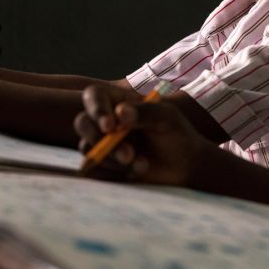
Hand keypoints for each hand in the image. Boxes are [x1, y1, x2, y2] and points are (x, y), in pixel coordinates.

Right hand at [74, 83, 214, 185]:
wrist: (185, 164)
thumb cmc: (177, 133)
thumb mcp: (167, 118)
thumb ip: (145, 112)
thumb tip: (120, 112)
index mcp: (118, 100)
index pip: (94, 96)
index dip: (96, 109)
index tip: (110, 126)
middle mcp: (106, 120)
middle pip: (83, 122)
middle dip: (100, 140)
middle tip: (128, 154)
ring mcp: (102, 142)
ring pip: (88, 148)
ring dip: (113, 159)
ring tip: (143, 164)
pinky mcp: (104, 163)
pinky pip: (94, 168)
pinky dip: (112, 172)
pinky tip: (137, 172)